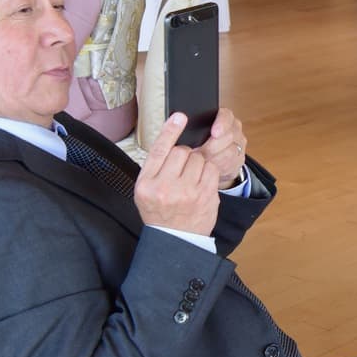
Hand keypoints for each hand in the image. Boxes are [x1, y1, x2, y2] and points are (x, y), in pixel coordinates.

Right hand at [134, 113, 219, 234]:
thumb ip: (155, 168)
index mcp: (147, 184)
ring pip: (199, 159)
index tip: (179, 116)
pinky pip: (211, 169)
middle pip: (181, 152)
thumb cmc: (159, 212)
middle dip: (184, 156)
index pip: (159, 150)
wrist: (175, 239)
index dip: (170, 130)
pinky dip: (208, 172)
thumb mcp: (145, 191)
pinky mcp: (205, 196)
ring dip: (197, 164)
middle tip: (181, 170)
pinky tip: (201, 183)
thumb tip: (170, 138)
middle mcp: (165, 187)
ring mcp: (187, 192)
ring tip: (190, 179)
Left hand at [194, 108, 246, 188]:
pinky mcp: (239, 159)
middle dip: (213, 146)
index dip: (221, 124)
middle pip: (229, 135)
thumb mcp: (191, 132)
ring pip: (231, 151)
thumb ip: (187, 127)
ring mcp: (238, 144)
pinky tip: (209, 167)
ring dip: (215, 158)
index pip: (226, 116)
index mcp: (222, 117)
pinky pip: (232, 163)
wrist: (206, 159)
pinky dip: (219, 166)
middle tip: (199, 152)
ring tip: (200, 161)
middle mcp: (233, 128)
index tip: (213, 133)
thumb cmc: (195, 143)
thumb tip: (178, 125)